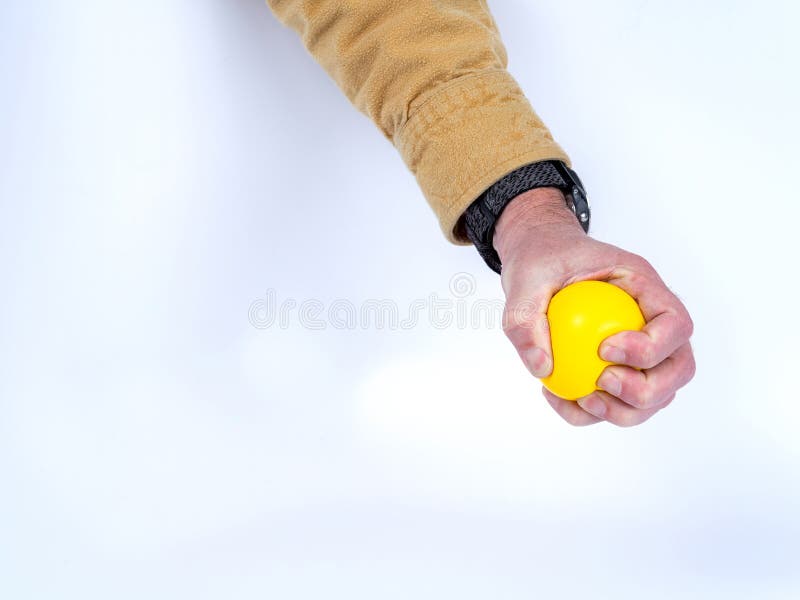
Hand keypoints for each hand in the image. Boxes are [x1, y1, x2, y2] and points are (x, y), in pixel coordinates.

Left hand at [494, 187, 694, 426]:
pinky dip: (593, 412)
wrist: (538, 258)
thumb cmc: (542, 259)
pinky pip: (619, 402)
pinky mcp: (619, 368)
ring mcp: (641, 347)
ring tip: (582, 399)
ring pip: (658, 394)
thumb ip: (525, 318)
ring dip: (624, 410)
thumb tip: (542, 368)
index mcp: (642, 286)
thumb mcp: (525, 277)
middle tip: (601, 383)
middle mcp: (652, 319)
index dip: (651, 347)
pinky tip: (559, 398)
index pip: (675, 322)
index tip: (604, 350)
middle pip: (678, 368)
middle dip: (645, 390)